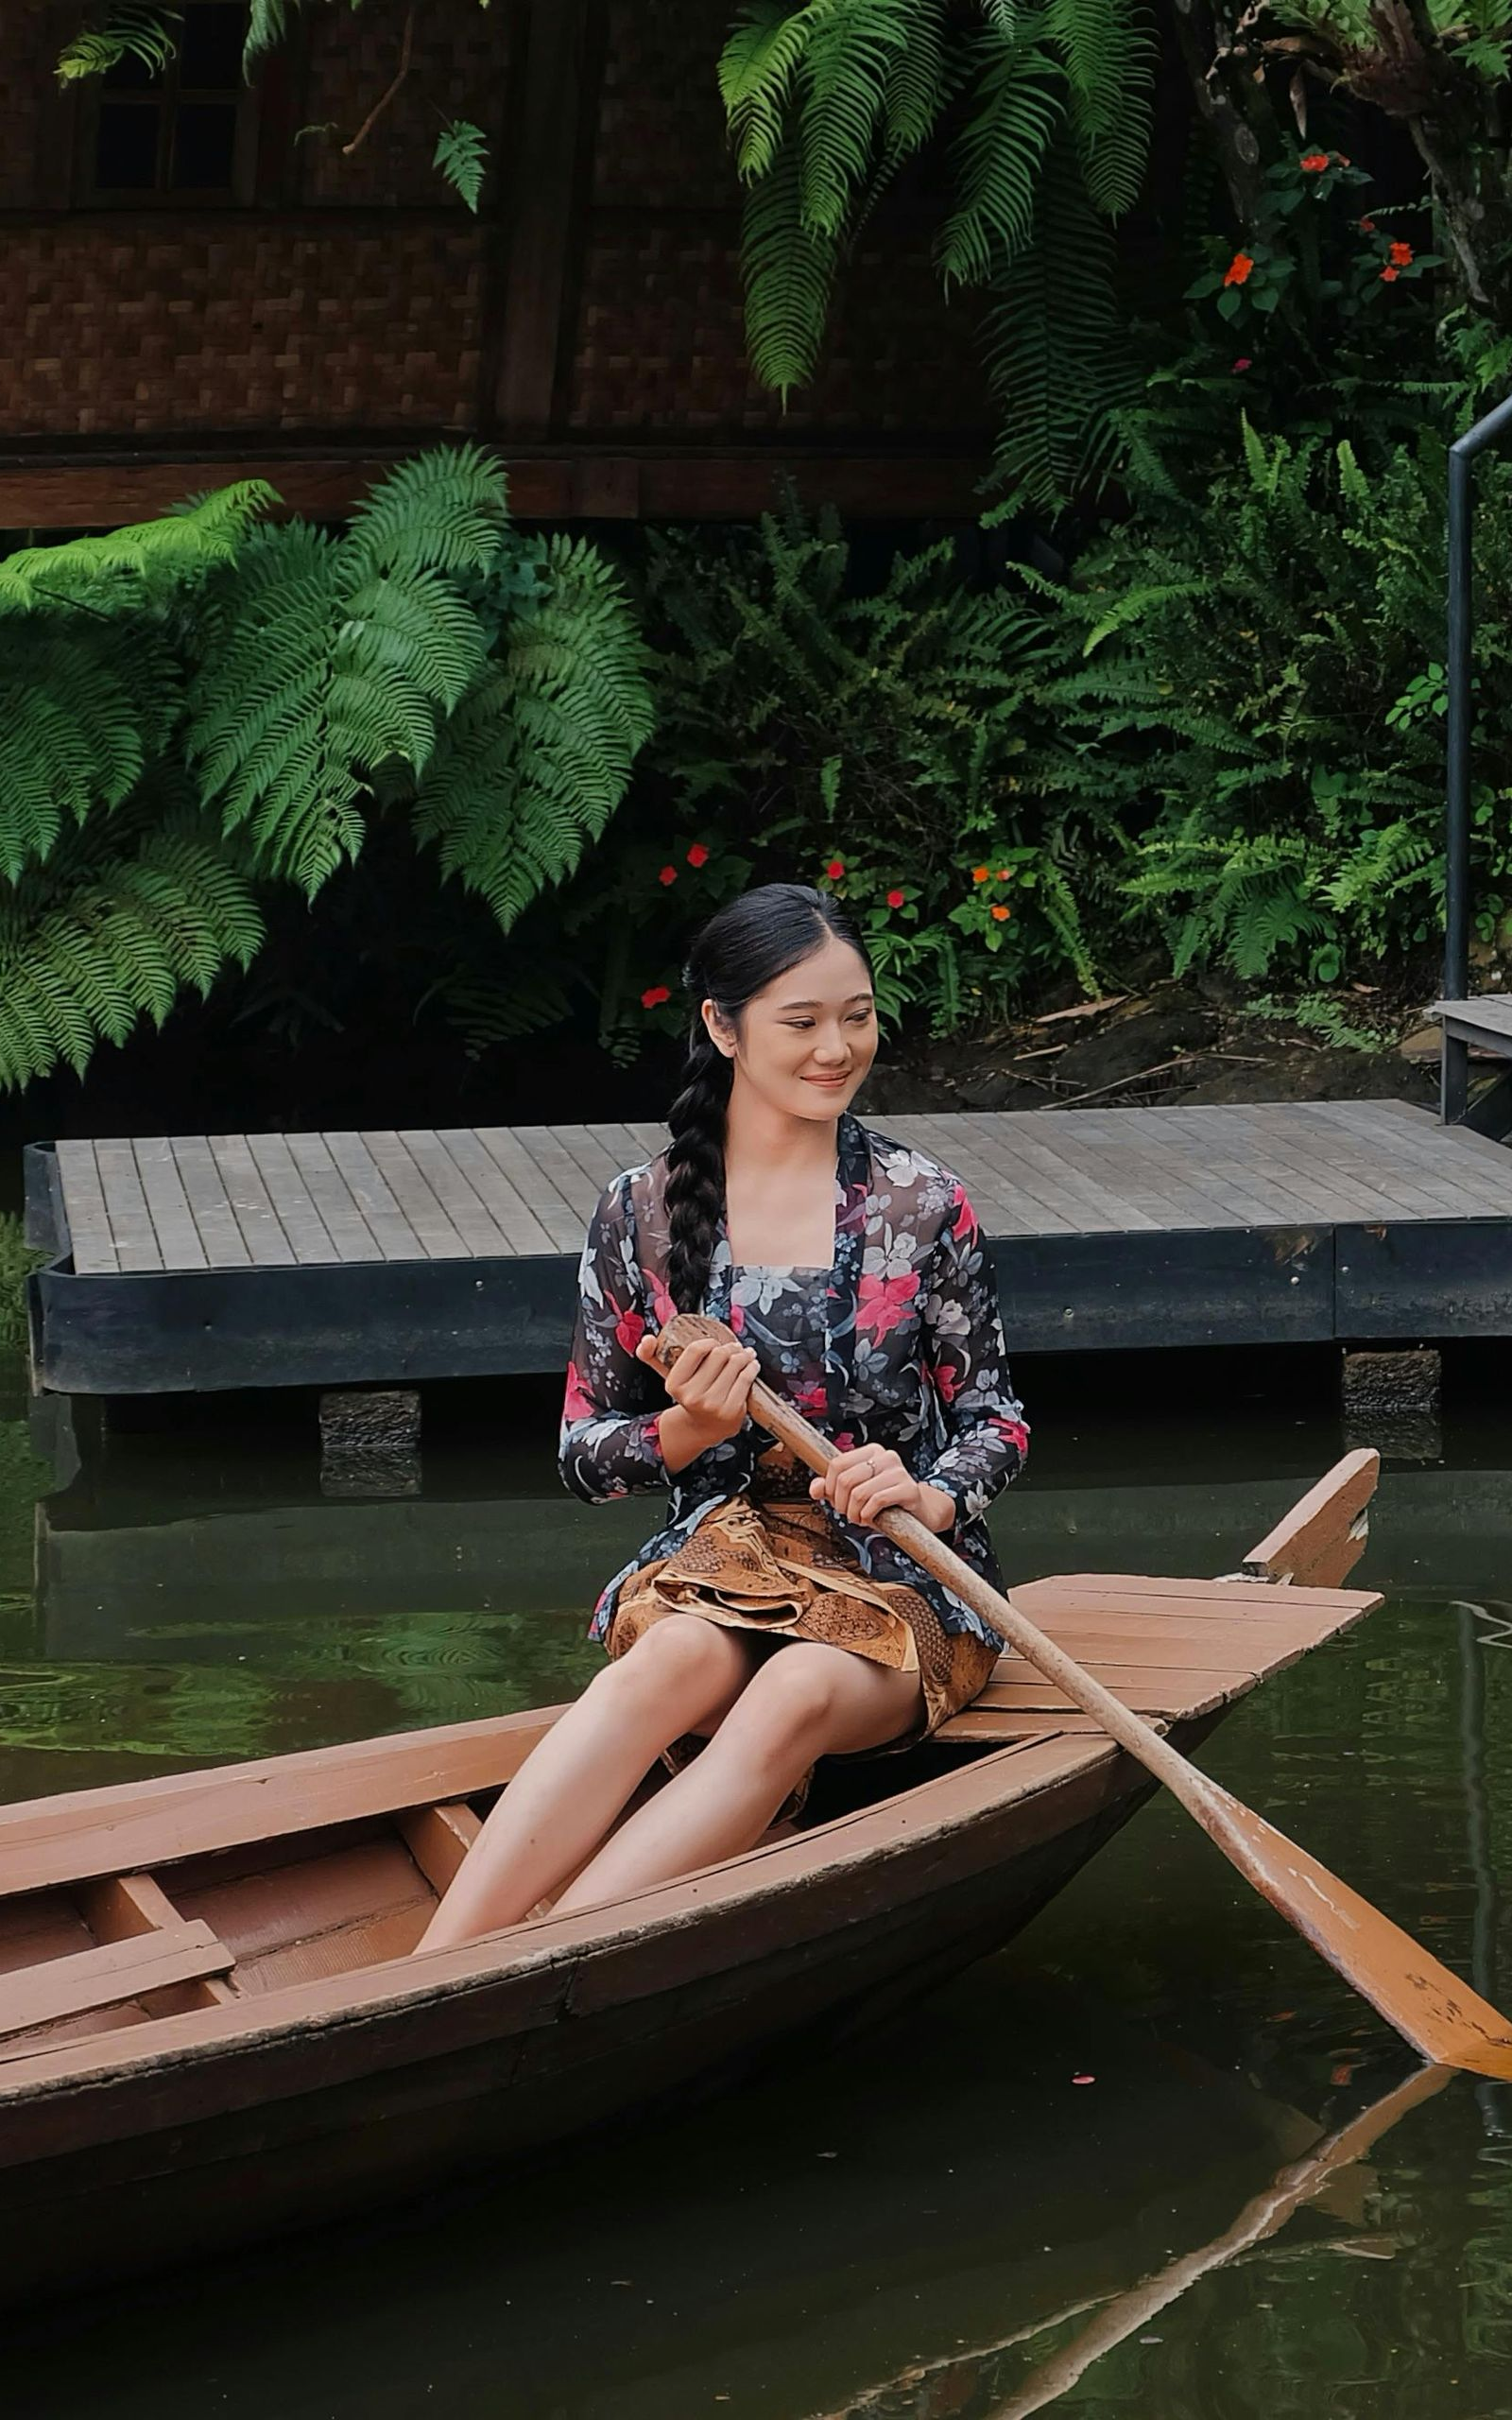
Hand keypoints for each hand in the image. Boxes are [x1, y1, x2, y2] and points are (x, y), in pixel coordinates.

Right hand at [636, 1328, 758, 1452]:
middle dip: (730, 1348)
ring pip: (735, 1365)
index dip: (710, 1342)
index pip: (696, 1350)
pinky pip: (746, 1379)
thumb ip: (652, 1356)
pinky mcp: (732, 1410)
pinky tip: (752, 1365)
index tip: (716, 1343)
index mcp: (675, 1385)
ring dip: (744, 1355)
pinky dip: (752, 1368)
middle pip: (719, 1355)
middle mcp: (692, 1396)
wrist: (703, 1427)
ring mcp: (713, 1404)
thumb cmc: (689, 1395)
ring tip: (746, 1354)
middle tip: (735, 1348)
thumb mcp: (669, 1377)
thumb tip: (647, 1339)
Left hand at [809, 1444, 955, 1533]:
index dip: (830, 1487)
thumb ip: (832, 1489)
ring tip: (859, 1518)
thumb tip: (814, 1488)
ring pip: (859, 1493)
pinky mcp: (909, 1489)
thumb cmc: (883, 1503)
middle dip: (841, 1503)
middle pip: (846, 1480)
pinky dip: (867, 1515)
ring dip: (853, 1513)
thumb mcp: (854, 1494)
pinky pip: (877, 1501)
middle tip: (848, 1514)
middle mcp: (886, 1456)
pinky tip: (870, 1519)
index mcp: (871, 1451)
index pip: (837, 1464)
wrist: (918, 1513)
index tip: (836, 1501)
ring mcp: (899, 1471)